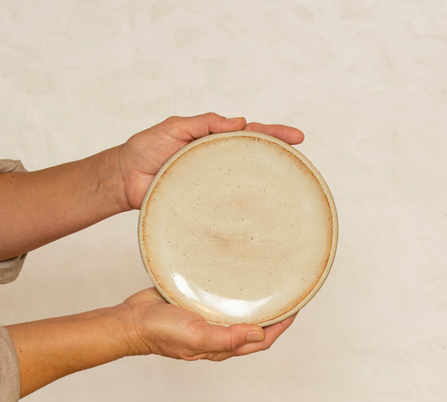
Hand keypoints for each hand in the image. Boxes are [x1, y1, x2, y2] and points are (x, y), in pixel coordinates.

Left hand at [115, 113, 304, 209]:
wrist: (124, 178)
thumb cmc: (146, 149)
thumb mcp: (174, 128)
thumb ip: (203, 123)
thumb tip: (239, 121)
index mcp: (213, 140)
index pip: (250, 133)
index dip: (274, 133)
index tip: (297, 137)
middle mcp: (218, 163)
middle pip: (254, 158)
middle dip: (279, 157)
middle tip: (301, 161)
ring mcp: (213, 185)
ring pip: (244, 184)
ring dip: (266, 185)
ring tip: (290, 187)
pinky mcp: (204, 205)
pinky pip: (226, 207)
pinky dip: (242, 210)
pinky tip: (259, 215)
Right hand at [121, 288, 295, 361]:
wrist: (133, 319)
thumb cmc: (162, 332)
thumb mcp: (196, 337)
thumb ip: (226, 339)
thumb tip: (259, 335)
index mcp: (223, 344)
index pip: (262, 339)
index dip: (281, 326)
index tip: (296, 309)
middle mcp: (220, 332)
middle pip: (255, 325)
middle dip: (275, 313)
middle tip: (289, 293)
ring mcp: (210, 317)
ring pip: (241, 311)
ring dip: (257, 301)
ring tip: (270, 283)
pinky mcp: (199, 303)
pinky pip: (223, 298)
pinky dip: (236, 291)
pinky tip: (239, 277)